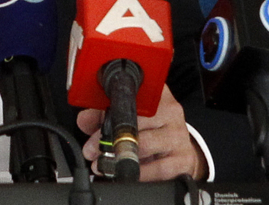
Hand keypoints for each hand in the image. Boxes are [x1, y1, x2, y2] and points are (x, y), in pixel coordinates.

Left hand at [76, 84, 206, 180]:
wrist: (179, 148)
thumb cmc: (150, 129)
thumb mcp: (126, 117)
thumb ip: (102, 115)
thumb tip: (84, 121)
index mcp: (153, 93)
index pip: (128, 96)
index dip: (105, 109)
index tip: (89, 123)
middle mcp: (170, 110)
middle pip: (135, 121)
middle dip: (107, 138)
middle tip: (90, 149)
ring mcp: (178, 134)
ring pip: (145, 144)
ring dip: (119, 157)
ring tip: (101, 163)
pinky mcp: (184, 159)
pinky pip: (158, 168)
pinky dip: (139, 173)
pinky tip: (126, 174)